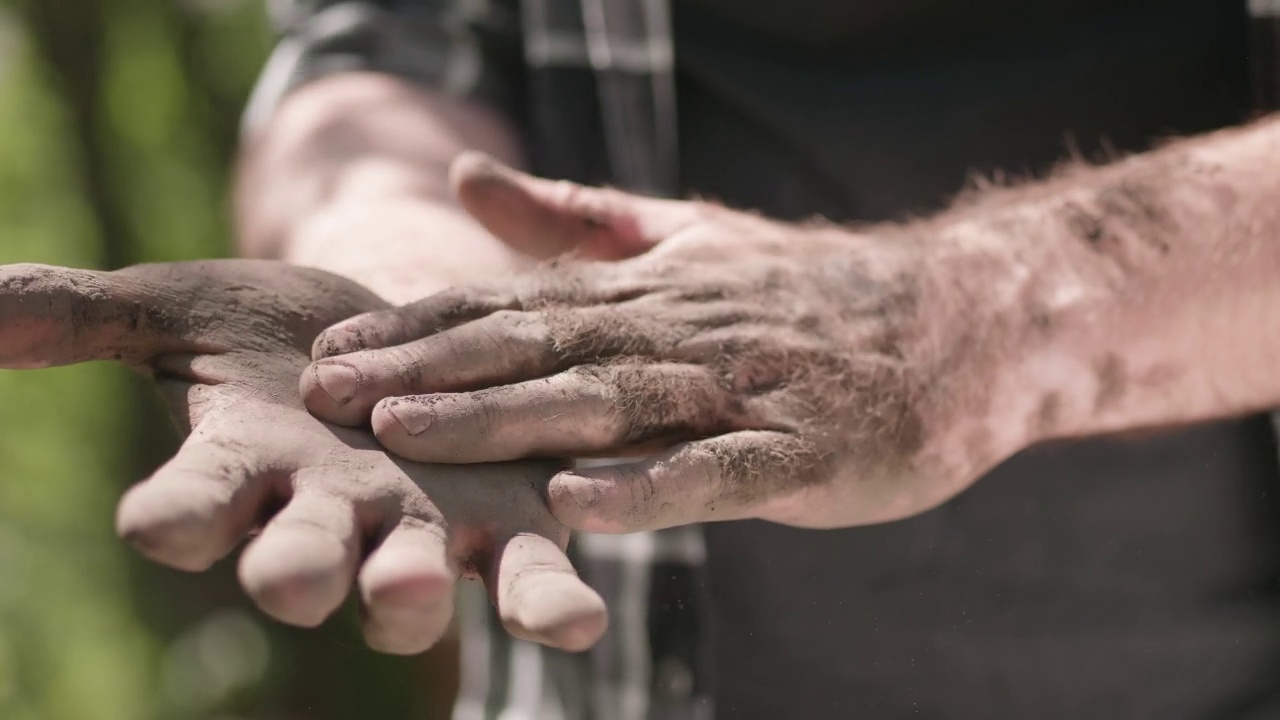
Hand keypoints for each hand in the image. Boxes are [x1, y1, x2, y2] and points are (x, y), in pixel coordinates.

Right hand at [0, 259, 605, 653]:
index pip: (190, 511)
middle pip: (297, 562)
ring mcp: (419, 529)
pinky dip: (547, 604)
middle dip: (295, 570)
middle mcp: (327, 518)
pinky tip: (576, 628)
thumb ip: (83, 316)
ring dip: (409, 595)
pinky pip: (525, 576)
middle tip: (294, 581)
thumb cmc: (278, 336)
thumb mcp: (184, 310)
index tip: (157, 520)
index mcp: (247, 471)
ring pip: (407, 582)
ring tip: (417, 596)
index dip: (176, 518)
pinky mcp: (506, 522)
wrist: (400, 339)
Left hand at [302, 155, 1022, 531]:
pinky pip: (715, 471)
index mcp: (652, 289)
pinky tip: (573, 504)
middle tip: (327, 394)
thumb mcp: (695, 236)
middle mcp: (682, 332)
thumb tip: (471, 181)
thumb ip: (579, 220)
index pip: (515, 303)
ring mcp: (741, 391)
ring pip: (608, 403)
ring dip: (504, 417)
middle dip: (426, 372)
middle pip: (538, 347)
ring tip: (408, 435)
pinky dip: (645, 488)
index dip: (418, 327)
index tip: (329, 348)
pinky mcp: (801, 453)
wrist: (965, 322)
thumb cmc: (816, 292)